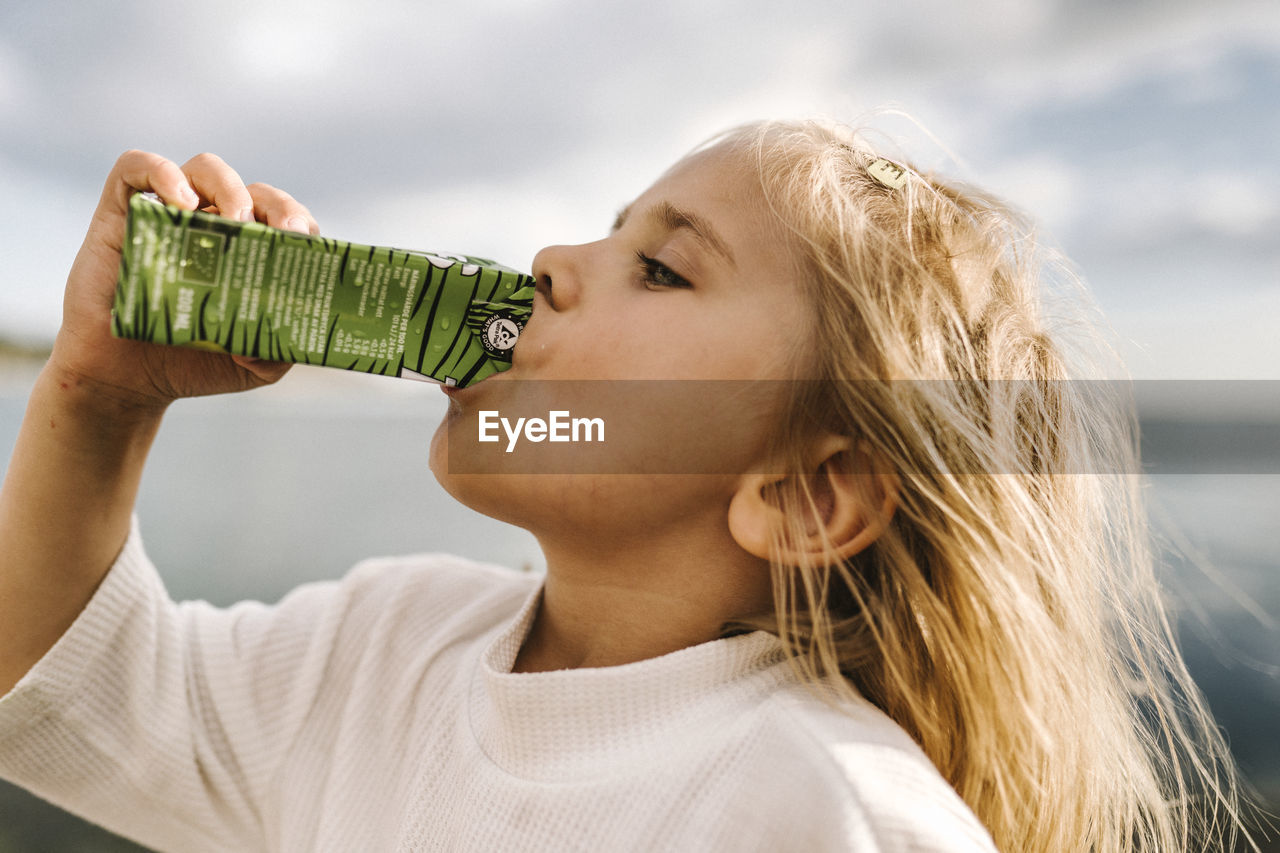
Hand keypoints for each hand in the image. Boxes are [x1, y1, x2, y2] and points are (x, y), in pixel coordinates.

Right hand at [50, 150, 320, 412]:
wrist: (124, 377)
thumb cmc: (193, 362)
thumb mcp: (255, 367)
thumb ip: (281, 351)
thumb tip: (286, 333)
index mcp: (251, 254)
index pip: (287, 220)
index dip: (300, 224)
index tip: (302, 243)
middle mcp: (215, 227)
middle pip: (256, 191)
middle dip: (278, 206)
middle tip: (280, 235)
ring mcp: (170, 216)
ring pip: (206, 168)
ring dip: (228, 186)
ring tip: (234, 221)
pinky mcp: (121, 213)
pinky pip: (137, 167)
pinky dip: (162, 173)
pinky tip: (182, 204)